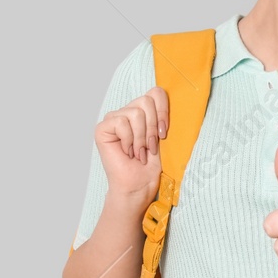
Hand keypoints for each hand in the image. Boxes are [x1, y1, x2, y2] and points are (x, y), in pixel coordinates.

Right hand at [95, 86, 168, 203]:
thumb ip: (163, 115)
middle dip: (153, 128)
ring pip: (136, 112)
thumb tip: (175, 93)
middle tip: (150, 147)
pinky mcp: (102, 128)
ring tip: (140, 152)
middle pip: (146, 100)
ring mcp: (113, 119)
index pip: (156, 92)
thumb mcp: (163, 136)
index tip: (165, 133)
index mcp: (143, 111)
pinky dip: (129, 140)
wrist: (139, 185)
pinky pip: (122, 122)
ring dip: (142, 137)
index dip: (163, 111)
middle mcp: (127, 111)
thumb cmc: (152, 165)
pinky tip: (128, 152)